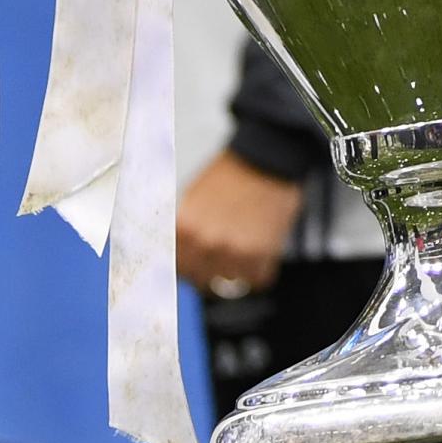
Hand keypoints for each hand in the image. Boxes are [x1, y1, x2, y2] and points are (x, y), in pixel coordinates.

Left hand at [175, 149, 304, 294]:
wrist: (267, 157)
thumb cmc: (231, 175)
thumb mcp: (193, 200)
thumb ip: (183, 234)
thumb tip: (174, 261)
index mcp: (183, 228)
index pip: (176, 269)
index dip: (187, 267)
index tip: (197, 264)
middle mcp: (205, 242)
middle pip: (200, 281)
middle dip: (211, 271)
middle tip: (223, 254)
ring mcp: (233, 251)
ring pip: (229, 285)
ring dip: (236, 271)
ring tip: (243, 248)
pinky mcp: (261, 254)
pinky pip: (256, 280)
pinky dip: (259, 269)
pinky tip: (260, 247)